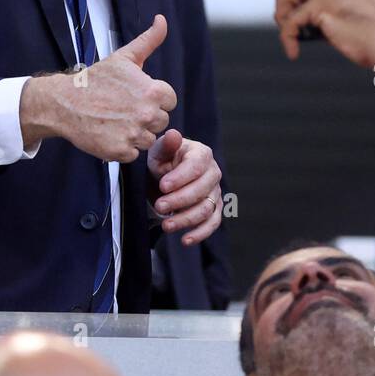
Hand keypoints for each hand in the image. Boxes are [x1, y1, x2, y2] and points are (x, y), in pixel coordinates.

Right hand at [22, 15, 176, 162]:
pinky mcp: (121, 152)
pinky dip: (123, 147)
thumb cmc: (96, 80)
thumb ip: (149, 40)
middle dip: (145, 116)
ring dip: (135, 133)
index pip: (169, 101)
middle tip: (123, 109)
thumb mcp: (125, 57)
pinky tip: (109, 133)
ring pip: (148, 139)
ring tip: (116, 121)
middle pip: (161, 122)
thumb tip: (162, 19)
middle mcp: (146, 114)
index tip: (135, 96)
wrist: (64, 103)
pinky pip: (133, 154)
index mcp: (153, 91)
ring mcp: (134, 134)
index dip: (153, 99)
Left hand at [148, 130, 222, 245]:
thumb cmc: (163, 161)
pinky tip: (185, 240)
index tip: (162, 185)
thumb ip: (166, 145)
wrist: (167, 176)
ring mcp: (216, 192)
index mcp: (202, 154)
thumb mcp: (159, 151)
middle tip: (158, 206)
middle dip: (179, 200)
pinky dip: (200, 234)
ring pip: (206, 210)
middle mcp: (213, 173)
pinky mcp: (214, 209)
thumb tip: (173, 135)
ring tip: (166, 225)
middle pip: (202, 190)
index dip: (180, 178)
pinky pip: (212, 223)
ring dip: (185, 219)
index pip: (196, 167)